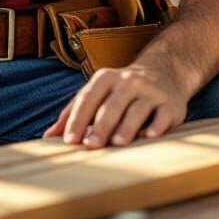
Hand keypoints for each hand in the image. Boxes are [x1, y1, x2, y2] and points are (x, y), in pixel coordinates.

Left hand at [42, 63, 188, 147]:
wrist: (164, 72)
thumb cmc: (121, 91)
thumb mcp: (97, 93)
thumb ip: (73, 113)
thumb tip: (48, 137)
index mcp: (105, 78)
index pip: (88, 98)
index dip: (78, 119)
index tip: (69, 140)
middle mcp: (128, 82)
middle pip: (112, 105)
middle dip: (100, 126)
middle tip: (90, 145)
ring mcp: (150, 92)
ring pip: (137, 109)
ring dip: (127, 126)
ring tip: (118, 143)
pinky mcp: (170, 104)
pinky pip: (163, 115)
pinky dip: (157, 126)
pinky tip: (150, 136)